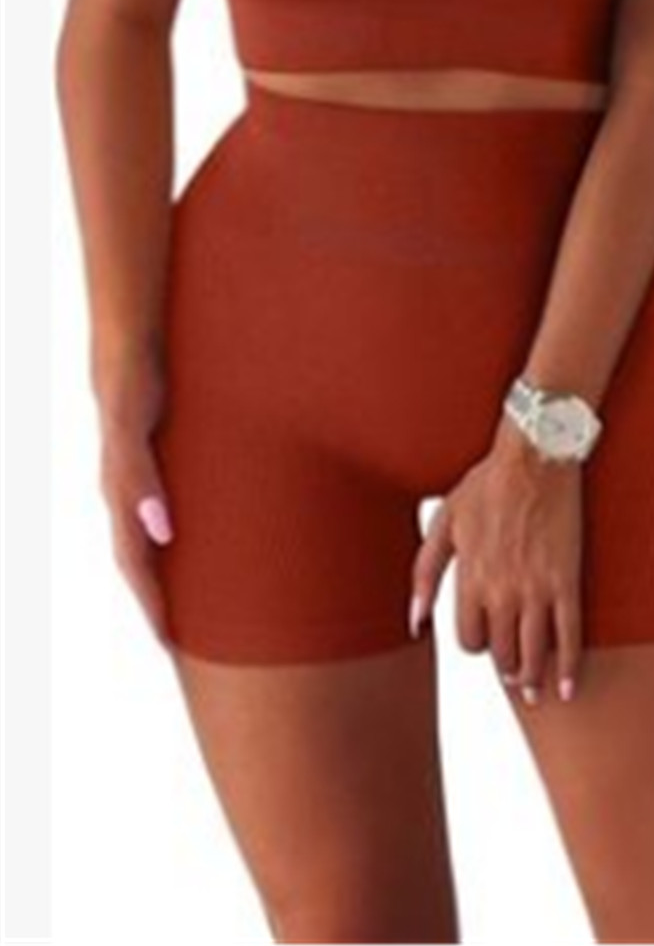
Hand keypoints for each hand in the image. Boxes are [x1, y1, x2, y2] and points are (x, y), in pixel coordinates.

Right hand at [95, 351, 173, 648]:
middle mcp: (126, 494)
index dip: (150, 604)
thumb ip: (141, 478)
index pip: (135, 565)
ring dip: (165, 577)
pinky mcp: (155, 463)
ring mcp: (139, 480)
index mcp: (122, 495)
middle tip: (182, 646)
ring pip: (148, 543)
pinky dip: (173, 542)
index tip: (167, 642)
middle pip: (140, 563)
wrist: (129, 345)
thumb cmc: (132, 383)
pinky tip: (193, 546)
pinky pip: (160, 514)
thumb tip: (162, 531)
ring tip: (191, 608)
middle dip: (156, 604)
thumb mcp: (131, 428)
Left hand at [409, 413, 584, 704]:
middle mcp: (501, 590)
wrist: (535, 456)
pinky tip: (568, 689)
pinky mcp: (567, 580)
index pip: (469, 638)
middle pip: (501, 652)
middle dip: (505, 666)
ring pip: (533, 653)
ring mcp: (536, 588)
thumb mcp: (444, 522)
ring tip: (534, 687)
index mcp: (469, 577)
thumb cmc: (489, 482)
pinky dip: (569, 668)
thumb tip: (413, 622)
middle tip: (512, 672)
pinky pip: (570, 636)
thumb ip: (424, 574)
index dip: (478, 645)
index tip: (487, 642)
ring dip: (532, 677)